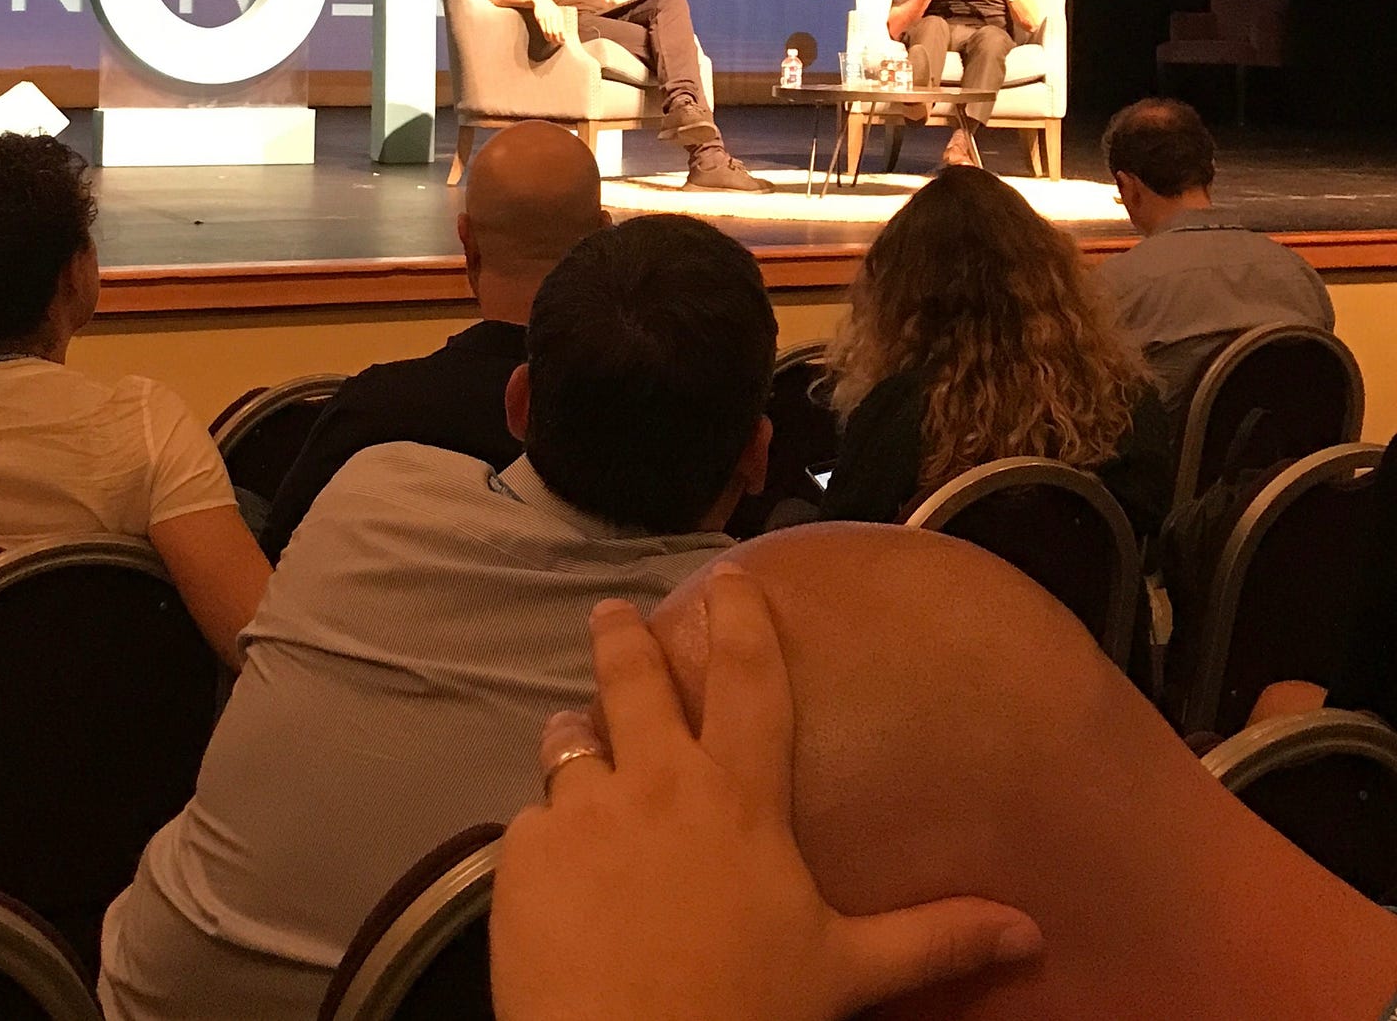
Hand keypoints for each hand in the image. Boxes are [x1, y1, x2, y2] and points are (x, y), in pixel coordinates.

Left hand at [490, 565, 1040, 1020]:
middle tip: (613, 615)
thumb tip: (1031, 931)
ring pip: (569, 743)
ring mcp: (584, 810)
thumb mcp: (845, 973)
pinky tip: (557, 873)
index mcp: (739, 796)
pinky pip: (529, 824)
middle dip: (622, 637)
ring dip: (576, 740)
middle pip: (633, 677)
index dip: (741, 617)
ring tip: (575, 744)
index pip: (750, 678)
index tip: (729, 576)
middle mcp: (658, 780)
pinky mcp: (522, 851)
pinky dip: (545, 840)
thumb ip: (934, 937)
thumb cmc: (745, 1013)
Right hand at [531, 0, 566, 45]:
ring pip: (548, 31)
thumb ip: (560, 20)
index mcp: (559, 15)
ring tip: (553, 41)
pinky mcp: (540, 19)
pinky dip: (546, 35)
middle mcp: (552, 16)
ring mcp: (545, 18)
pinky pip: (543, 30)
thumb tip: (564, 32)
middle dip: (557, 39)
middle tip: (558, 43)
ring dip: (551, 38)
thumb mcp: (557, 12)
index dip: (562, 36)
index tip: (564, 41)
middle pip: (555, 31)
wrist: (541, 0)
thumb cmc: (551, 8)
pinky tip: (548, 38)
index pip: (561, 28)